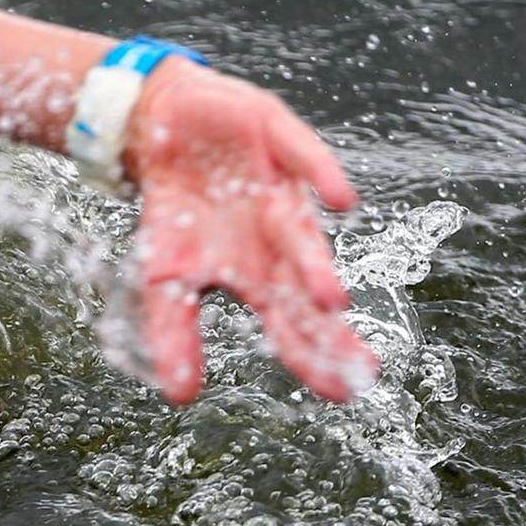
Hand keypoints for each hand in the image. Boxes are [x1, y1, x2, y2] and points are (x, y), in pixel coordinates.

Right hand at [122, 63, 374, 403]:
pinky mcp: (275, 138)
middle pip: (306, 286)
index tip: (343, 394)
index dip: (314, 357)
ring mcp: (279, 188)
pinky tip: (341, 201)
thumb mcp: (165, 277)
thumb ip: (174, 333)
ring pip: (300, 231)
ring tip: (332, 303)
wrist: (162, 126)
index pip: (291, 323)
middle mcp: (278, 236)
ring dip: (315, 265)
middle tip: (363, 368)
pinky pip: (303, 158)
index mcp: (257, 272)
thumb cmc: (176, 208)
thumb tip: (180, 398)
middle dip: (329, 326)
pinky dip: (321, 175)